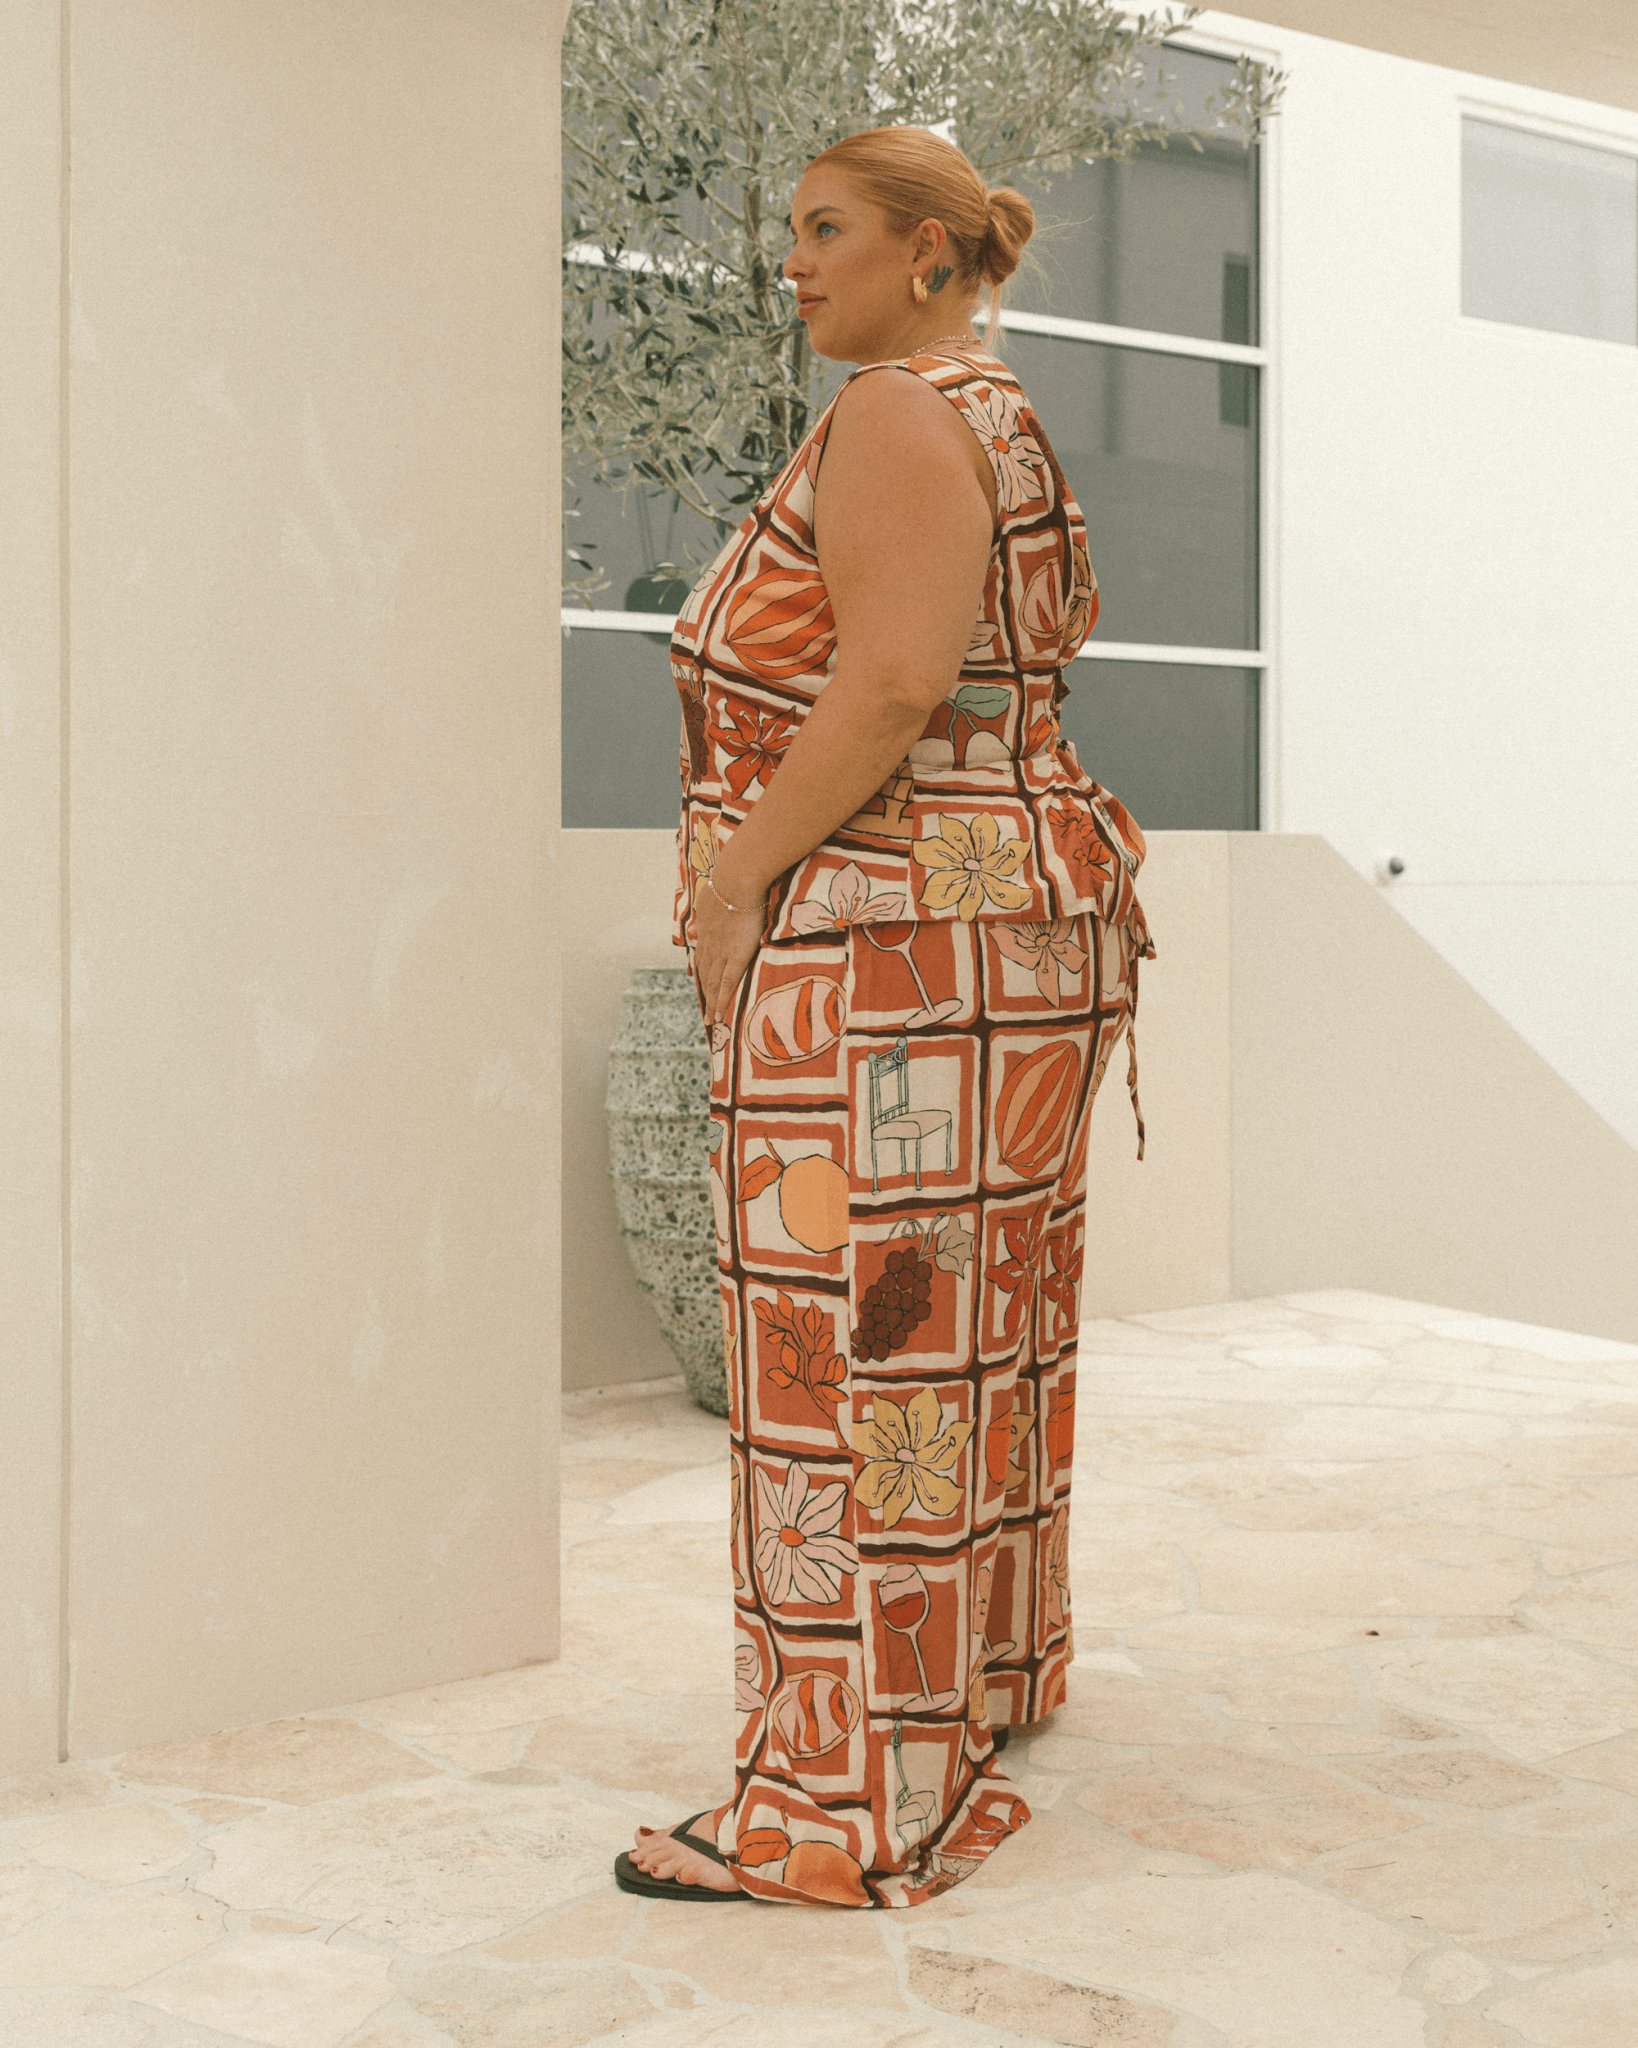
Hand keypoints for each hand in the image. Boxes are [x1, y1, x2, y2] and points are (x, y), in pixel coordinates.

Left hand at [694, 872, 765, 1031]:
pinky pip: (727, 984)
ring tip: (711, 1020)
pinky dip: (722, 1001)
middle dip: (706, 994)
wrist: (738, 880)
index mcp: (707, 929)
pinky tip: (720, 1016)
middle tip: (706, 1012)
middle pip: (706, 975)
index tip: (702, 984)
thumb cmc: (732, 881)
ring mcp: (721, 952)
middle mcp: (710, 944)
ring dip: (711, 1003)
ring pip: (714, 984)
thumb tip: (697, 919)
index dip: (702, 972)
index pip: (703, 956)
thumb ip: (706, 911)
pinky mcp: (736, 956)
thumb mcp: (710, 896)